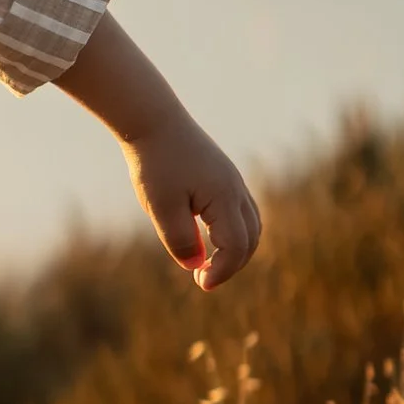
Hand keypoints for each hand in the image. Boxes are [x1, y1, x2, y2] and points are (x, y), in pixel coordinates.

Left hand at [54, 16, 262, 293]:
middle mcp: (236, 189)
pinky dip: (233, 231)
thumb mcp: (160, 207)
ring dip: (236, 248)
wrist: (152, 120)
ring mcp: (232, 181)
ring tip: (208, 262)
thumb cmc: (155, 163)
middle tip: (204, 278)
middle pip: (251, 239)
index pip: (237, 246)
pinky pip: (240, 211)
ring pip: (251, 224)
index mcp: (224, 198)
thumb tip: (196, 265)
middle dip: (233, 264)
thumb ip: (179, 239)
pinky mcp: (223, 176)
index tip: (200, 283)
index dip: (222, 271)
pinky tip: (206, 237)